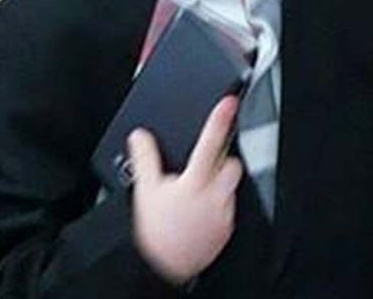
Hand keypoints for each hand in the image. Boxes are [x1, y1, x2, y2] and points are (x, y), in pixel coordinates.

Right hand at [127, 95, 242, 284]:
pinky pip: (230, 207)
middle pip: (232, 163)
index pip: (211, 141)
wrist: (162, 269)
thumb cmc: (153, 232)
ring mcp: (223, 214)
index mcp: (194, 181)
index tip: (229, 103)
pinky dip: (219, 203)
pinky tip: (201, 210)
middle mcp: (214, 196)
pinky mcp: (227, 230)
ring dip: (220, 181)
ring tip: (198, 190)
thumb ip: (144, 158)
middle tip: (204, 162)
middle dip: (222, 158)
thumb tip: (140, 135)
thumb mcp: (144, 190)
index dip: (221, 118)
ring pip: (232, 185)